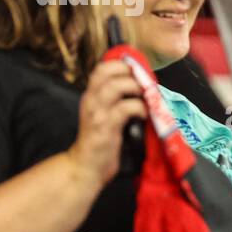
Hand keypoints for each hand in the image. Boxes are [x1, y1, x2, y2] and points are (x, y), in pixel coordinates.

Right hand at [67, 61, 146, 189]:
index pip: (101, 68)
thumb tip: (141, 87)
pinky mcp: (106, 127)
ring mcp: (97, 112)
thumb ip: (115, 101)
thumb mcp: (104, 115)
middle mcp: (91, 100)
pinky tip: (144, 114)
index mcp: (91, 95)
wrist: (85, 166)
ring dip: (136, 87)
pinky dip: (139, 107)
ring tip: (146, 96)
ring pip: (115, 86)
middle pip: (106, 71)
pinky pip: (125, 108)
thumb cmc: (100, 141)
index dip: (121, 65)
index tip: (138, 72)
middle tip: (145, 83)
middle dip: (130, 72)